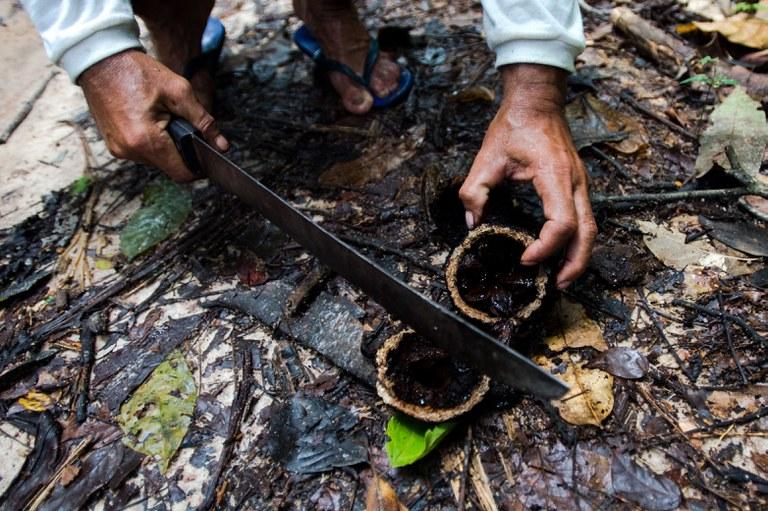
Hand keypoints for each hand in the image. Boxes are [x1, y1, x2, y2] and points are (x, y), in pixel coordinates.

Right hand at [78, 50, 227, 180]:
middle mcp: (129, 151)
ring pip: (155, 160)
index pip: (181, 173)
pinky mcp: (113, 145)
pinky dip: (151, 141)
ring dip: (165, 145)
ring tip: (163, 119)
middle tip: (182, 125)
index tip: (208, 158)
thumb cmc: (137, 71)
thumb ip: (203, 121)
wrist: (101, 59)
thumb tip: (222, 145)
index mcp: (146, 141)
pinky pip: (141, 152)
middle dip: (181, 150)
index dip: (199, 168)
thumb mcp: (179, 92)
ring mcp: (118, 150)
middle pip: (169, 166)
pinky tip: (149, 120)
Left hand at [459, 64, 595, 289]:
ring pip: (590, 228)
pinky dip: (576, 241)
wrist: (537, 101)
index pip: (562, 223)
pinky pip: (584, 218)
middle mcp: (575, 182)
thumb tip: (473, 224)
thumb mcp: (486, 157)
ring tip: (562, 278)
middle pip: (587, 232)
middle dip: (574, 263)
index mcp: (554, 176)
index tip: (524, 258)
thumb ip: (475, 192)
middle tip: (557, 285)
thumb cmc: (515, 125)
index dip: (546, 247)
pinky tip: (561, 253)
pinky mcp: (576, 185)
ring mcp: (580, 184)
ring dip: (579, 255)